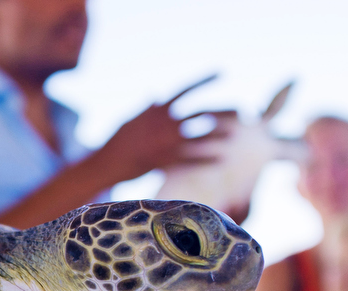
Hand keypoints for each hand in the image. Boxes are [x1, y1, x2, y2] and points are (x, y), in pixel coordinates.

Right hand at [95, 78, 233, 182]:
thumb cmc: (117, 140)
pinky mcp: (165, 160)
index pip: (186, 89)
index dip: (205, 79)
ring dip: (219, 134)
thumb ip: (146, 107)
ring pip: (201, 135)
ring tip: (236, 135)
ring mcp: (166, 141)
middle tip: (241, 112)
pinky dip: (207, 158)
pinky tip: (221, 159)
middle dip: (223, 111)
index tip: (222, 72)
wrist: (106, 162)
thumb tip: (154, 95)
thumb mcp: (131, 118)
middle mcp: (165, 122)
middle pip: (202, 112)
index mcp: (158, 109)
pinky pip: (191, 158)